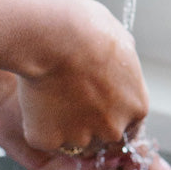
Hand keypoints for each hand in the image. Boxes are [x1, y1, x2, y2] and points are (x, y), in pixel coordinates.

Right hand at [0, 0, 150, 154]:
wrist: (53, 34)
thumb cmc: (87, 29)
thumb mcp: (120, 42)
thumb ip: (123, 65)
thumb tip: (119, 63)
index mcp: (137, 107)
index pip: (128, 125)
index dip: (109, 113)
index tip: (94, 100)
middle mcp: (113, 128)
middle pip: (102, 137)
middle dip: (87, 121)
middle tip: (68, 96)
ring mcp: (81, 137)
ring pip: (72, 140)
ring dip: (62, 124)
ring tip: (50, 93)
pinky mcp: (49, 139)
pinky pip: (43, 137)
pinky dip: (36, 122)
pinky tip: (34, 98)